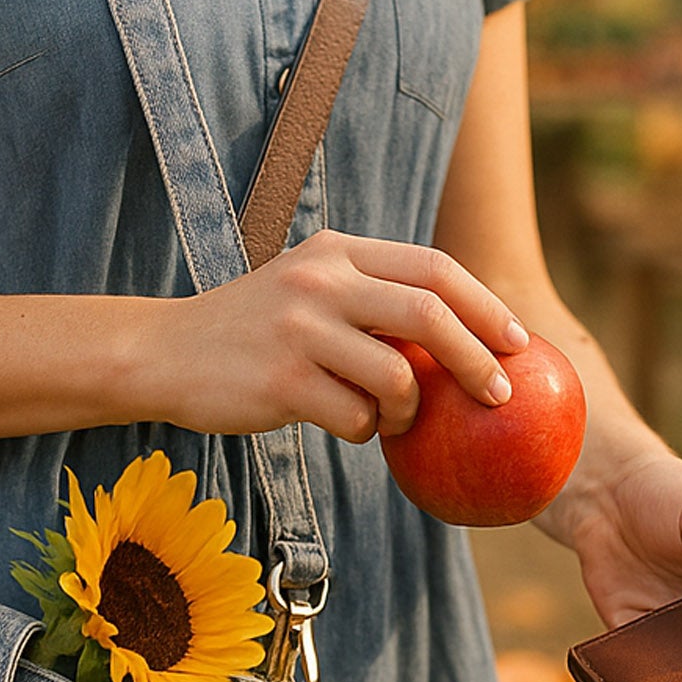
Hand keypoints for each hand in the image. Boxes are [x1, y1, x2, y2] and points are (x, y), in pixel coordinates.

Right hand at [158, 228, 527, 442]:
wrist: (164, 352)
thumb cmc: (251, 331)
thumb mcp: (307, 290)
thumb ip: (370, 297)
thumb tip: (461, 339)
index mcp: (335, 250)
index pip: (433, 268)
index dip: (485, 306)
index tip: (517, 342)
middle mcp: (321, 280)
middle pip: (430, 314)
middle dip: (476, 359)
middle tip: (498, 394)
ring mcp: (300, 330)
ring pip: (397, 375)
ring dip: (411, 409)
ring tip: (397, 419)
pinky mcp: (282, 380)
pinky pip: (357, 417)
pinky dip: (366, 431)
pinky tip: (350, 426)